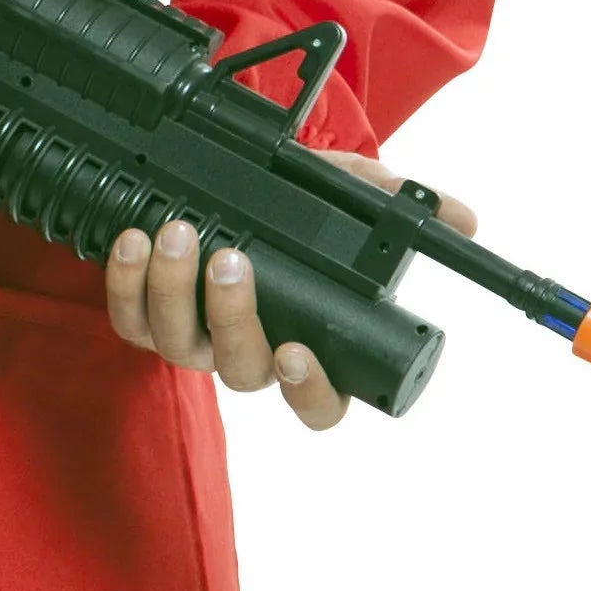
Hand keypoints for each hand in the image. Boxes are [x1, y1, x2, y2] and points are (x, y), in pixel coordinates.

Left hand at [103, 156, 477, 431]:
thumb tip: (463, 218)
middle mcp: (250, 355)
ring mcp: (196, 343)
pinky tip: (135, 241)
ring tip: (181, 234)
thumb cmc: (297, 206)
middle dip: (233, 316)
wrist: (228, 186)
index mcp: (308, 349)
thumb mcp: (348, 196)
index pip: (319, 404)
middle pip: (242, 370)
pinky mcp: (147, 323)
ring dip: (174, 290)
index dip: (309, 391)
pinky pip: (131, 321)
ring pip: (180, 345)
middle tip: (233, 260)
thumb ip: (395, 206)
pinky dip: (127, 283)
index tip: (296, 352)